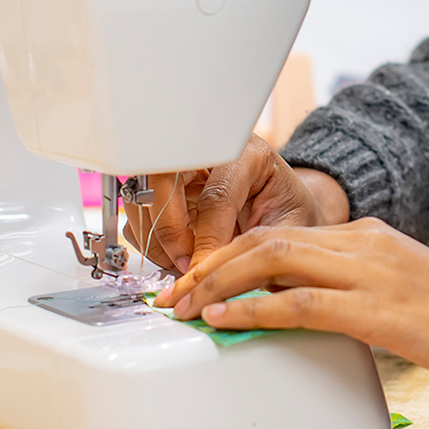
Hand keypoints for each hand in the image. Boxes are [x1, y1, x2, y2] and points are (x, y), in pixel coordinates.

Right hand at [122, 136, 349, 274]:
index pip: (216, 196)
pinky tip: (174, 255)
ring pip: (144, 195)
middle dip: (170, 232)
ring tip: (182, 264)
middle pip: (165, 181)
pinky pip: (140, 212)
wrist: (282, 203)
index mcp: (248, 153)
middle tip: (184, 265)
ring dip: (157, 239)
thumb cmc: (288, 212)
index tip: (202, 271)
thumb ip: (254, 250)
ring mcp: (182, 164)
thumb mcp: (288, 229)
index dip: (207, 240)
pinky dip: (150, 240)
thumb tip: (217, 278)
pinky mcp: (165, 184)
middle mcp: (208, 150)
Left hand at [156, 218, 428, 426]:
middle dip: (210, 263)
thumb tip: (314, 313)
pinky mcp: (376, 309)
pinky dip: (253, 308)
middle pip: (265, 236)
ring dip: (218, 283)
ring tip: (185, 307)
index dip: (230, 253)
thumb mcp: (408, 298)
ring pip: (271, 258)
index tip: (198, 278)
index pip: (282, 231)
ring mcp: (370, 271)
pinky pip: (298, 302)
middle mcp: (365, 242)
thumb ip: (360, 296)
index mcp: (371, 236)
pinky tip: (225, 321)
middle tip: (174, 293)